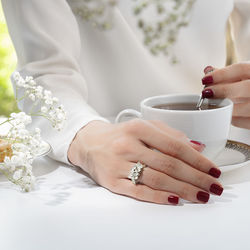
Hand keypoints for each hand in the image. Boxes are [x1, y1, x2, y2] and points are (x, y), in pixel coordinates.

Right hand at [68, 119, 222, 204]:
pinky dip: (158, 197)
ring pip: (156, 179)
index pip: (174, 145)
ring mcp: (118, 164)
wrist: (89, 142)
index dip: (197, 159)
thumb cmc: (120, 135)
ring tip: (200, 195)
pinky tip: (174, 199)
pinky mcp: (112, 181)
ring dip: (182, 189)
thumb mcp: (144, 127)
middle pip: (168, 164)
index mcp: (138, 128)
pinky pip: (138, 191)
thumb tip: (197, 147)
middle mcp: (128, 145)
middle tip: (212, 186)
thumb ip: (170, 134)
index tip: (212, 169)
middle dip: (195, 178)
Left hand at [202, 63, 249, 128]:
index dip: (221, 74)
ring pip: (242, 107)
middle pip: (244, 88)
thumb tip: (208, 71)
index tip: (206, 78)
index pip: (242, 69)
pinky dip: (231, 117)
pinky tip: (226, 112)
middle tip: (207, 92)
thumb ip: (229, 74)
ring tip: (214, 103)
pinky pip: (242, 121)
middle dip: (221, 90)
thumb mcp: (246, 77)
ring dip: (224, 105)